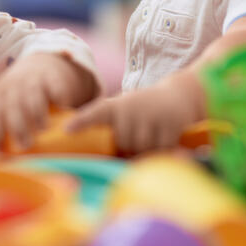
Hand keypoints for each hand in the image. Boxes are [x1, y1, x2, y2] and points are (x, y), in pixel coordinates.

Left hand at [0, 53, 99, 150]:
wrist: (40, 65)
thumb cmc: (21, 94)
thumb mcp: (8, 102)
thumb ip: (3, 122)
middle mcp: (14, 84)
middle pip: (13, 106)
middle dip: (18, 127)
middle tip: (25, 146)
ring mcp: (34, 79)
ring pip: (34, 97)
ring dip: (38, 115)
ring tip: (43, 130)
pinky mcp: (54, 77)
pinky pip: (56, 89)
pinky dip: (59, 101)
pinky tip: (63, 113)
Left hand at [66, 72, 202, 154]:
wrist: (178, 94)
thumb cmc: (143, 109)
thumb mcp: (123, 109)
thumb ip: (107, 126)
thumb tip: (92, 150)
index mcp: (116, 106)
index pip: (95, 113)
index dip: (81, 121)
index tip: (67, 130)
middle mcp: (132, 109)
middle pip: (122, 144)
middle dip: (128, 145)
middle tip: (137, 131)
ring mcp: (152, 116)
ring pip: (141, 149)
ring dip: (146, 148)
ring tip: (151, 133)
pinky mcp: (170, 125)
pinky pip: (160, 151)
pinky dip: (162, 149)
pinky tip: (164, 136)